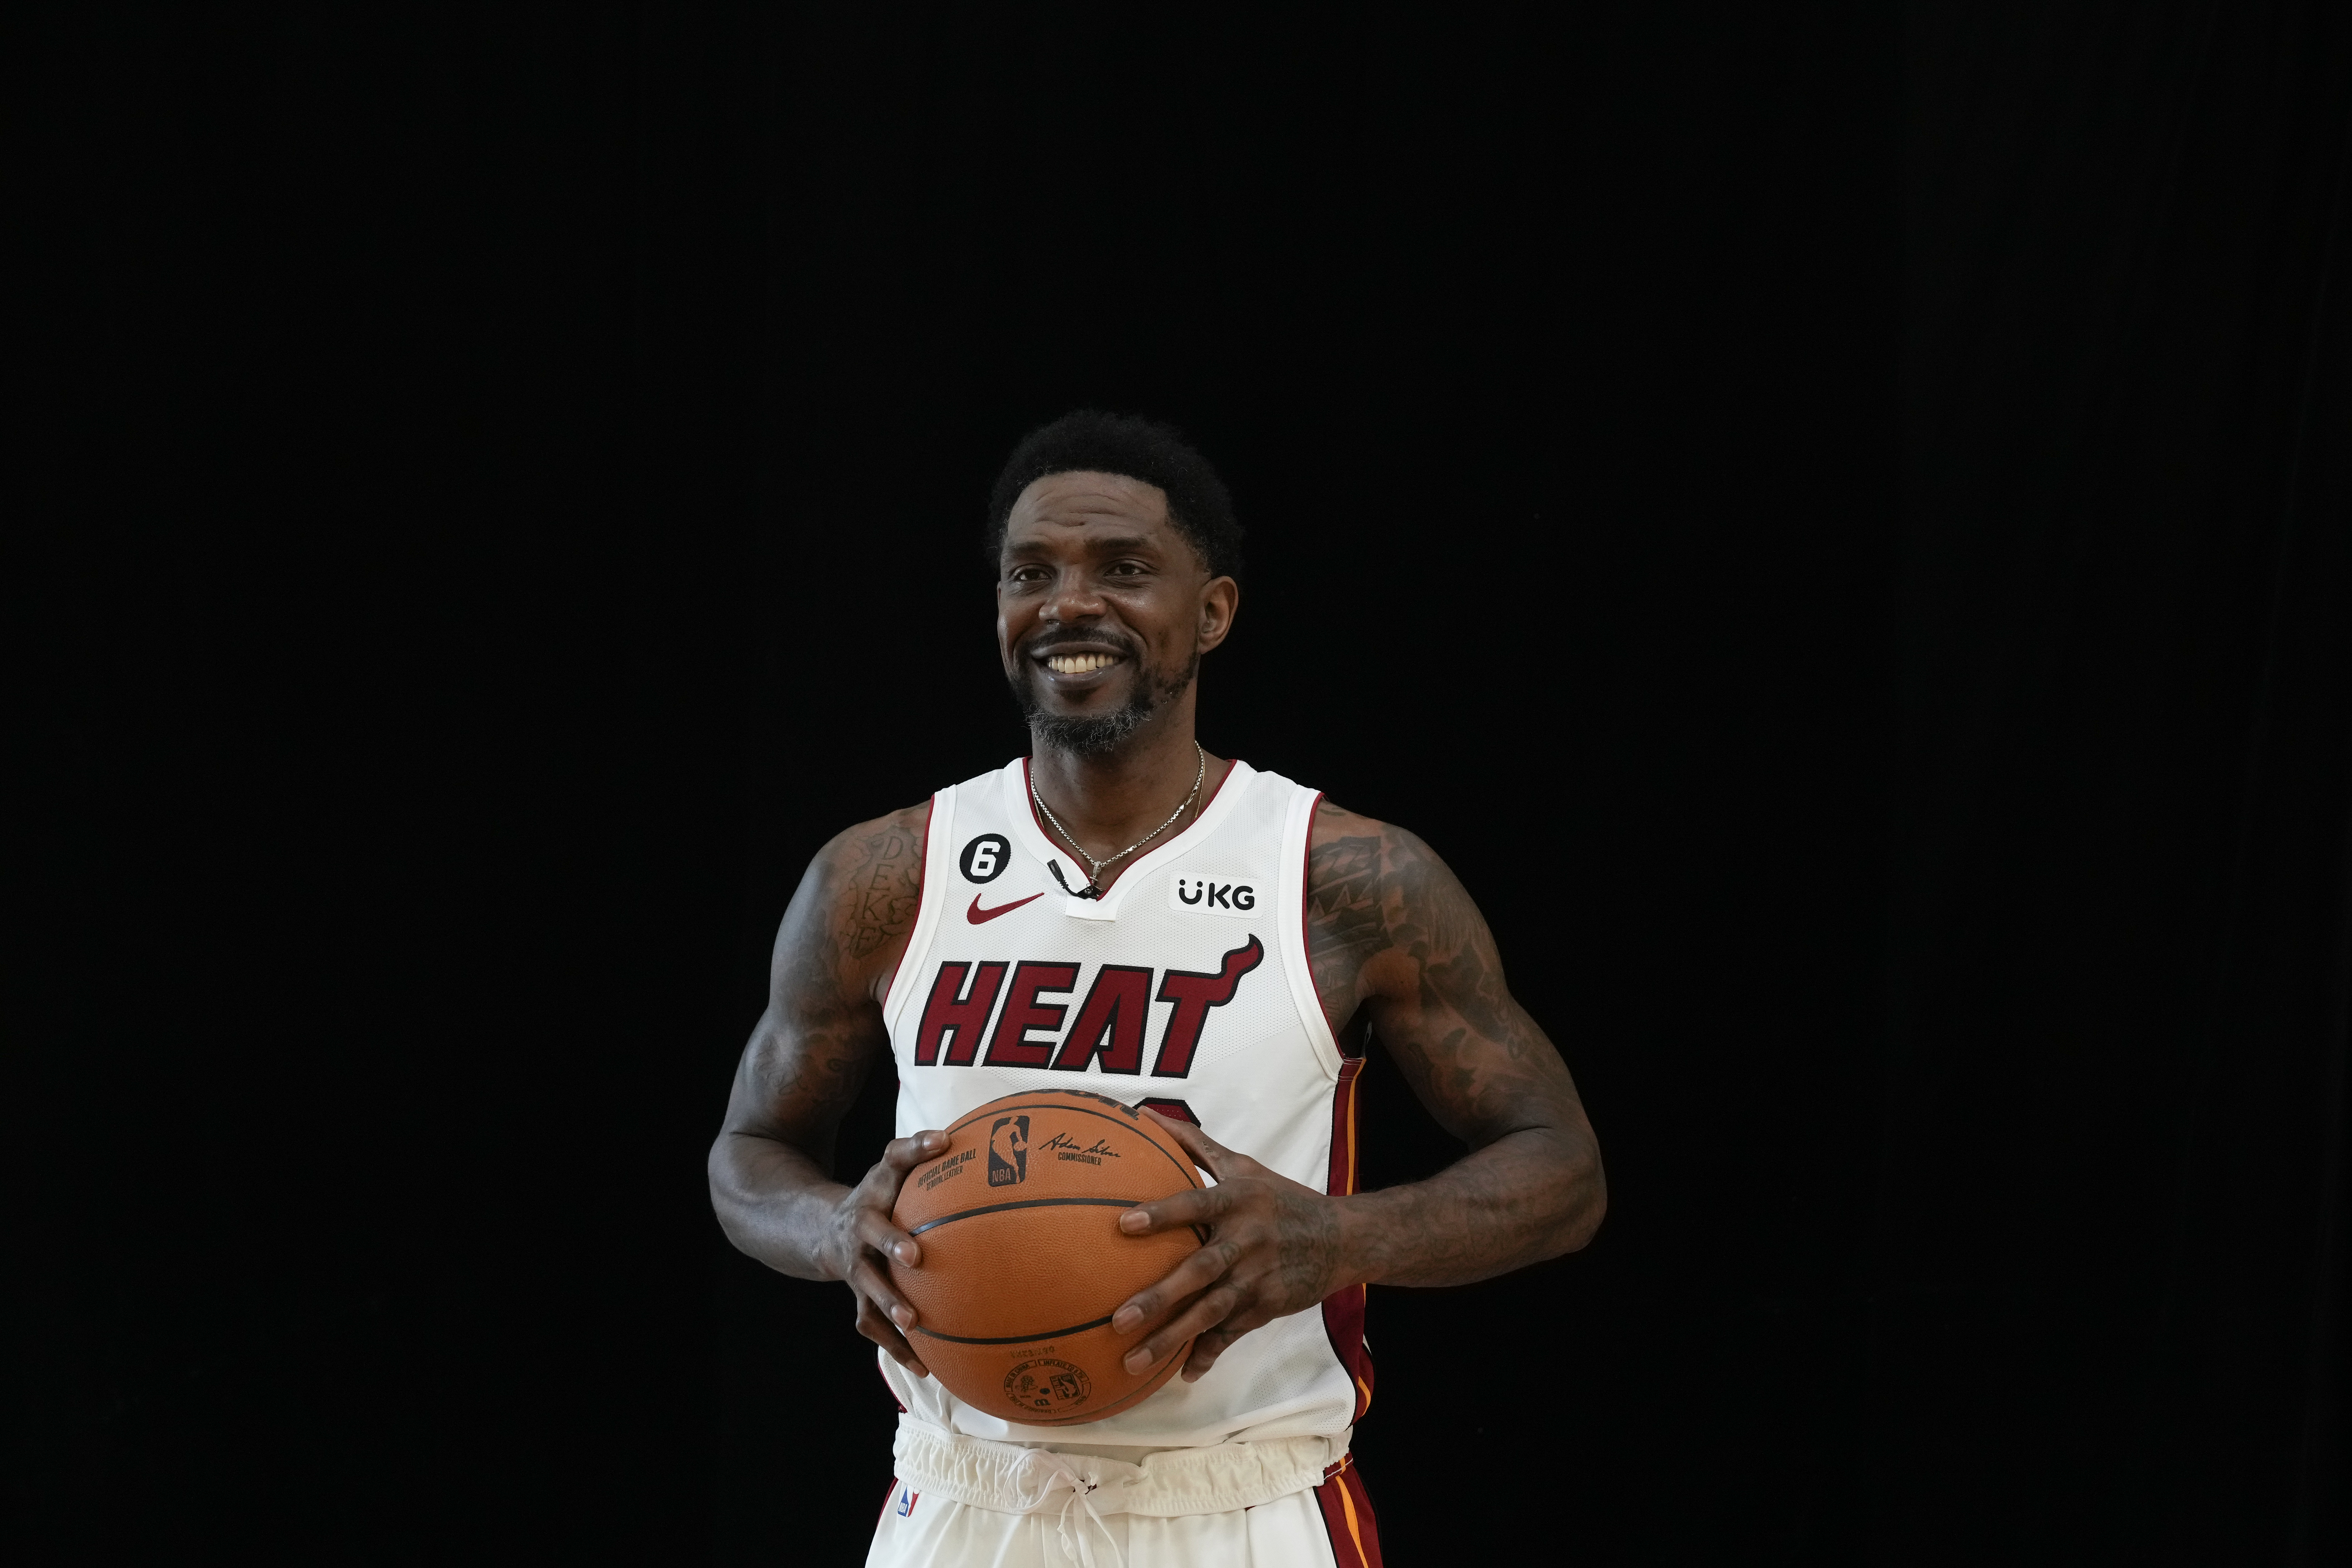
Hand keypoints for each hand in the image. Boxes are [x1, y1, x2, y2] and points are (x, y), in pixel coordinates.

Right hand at [823, 1129, 946, 1377]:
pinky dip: (898, 1349)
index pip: (878, 1219)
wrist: (829, 1230)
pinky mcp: (861, 1302)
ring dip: (890, 1317)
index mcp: (867, 1216)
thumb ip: (913, 1150)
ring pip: (869, 1303)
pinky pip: (875, 1328)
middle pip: (869, 1268)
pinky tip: (925, 1368)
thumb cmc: (876, 1193)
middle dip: (889, 1277)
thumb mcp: (887, 1168)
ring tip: (917, 1331)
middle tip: (913, 1272)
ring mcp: (858, 1278)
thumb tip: (948, 1137)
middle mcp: (858, 1248)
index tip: (916, 1252)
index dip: (892, 1236)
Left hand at [1111, 1112, 1348, 1381]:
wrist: (1340, 1238)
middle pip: (1199, 1272)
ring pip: (1210, 1313)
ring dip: (1171, 1339)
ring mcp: (1257, 1279)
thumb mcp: (1243, 1165)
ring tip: (1133, 1361)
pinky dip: (1208, 1354)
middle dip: (1159, 1297)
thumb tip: (1144, 1114)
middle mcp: (1247, 1240)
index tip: (1123, 1225)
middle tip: (1117, 1319)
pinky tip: (1182, 1375)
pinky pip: (1232, 1334)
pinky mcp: (1266, 1307)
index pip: (1195, 1206)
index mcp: (1238, 1202)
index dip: (1161, 1215)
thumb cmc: (1279, 1197)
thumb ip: (1193, 1143)